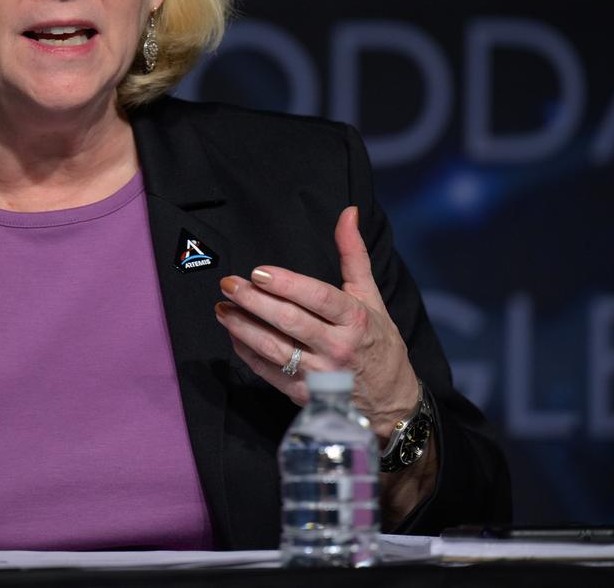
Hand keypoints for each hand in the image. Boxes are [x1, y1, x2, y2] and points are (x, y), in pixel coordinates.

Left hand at [214, 205, 419, 439]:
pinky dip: (247, 353)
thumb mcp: (372, 297)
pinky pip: (269, 372)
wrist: (391, 401)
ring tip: (222, 308)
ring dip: (242, 327)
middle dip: (254, 301)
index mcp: (356, 320)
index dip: (287, 284)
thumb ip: (354, 254)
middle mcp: (338, 347)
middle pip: (290, 321)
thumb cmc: (379, 342)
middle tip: (229, 284)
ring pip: (274, 348)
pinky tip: (233, 334)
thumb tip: (348, 212)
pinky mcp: (305, 394)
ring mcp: (320, 374)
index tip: (259, 272)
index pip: (318, 298)